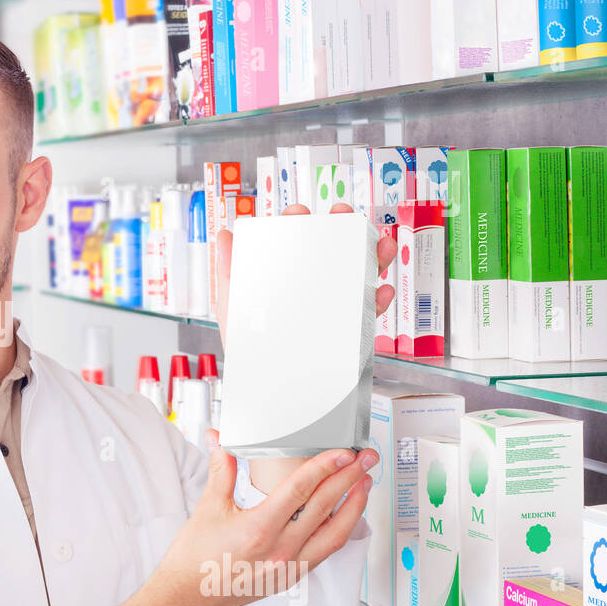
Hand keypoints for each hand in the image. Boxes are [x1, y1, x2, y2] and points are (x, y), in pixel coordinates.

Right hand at [157, 430, 375, 605]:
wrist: (189, 596)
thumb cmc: (195, 557)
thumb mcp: (208, 507)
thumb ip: (222, 470)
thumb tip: (221, 440)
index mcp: (259, 529)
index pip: (300, 490)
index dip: (323, 467)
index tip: (341, 452)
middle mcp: (280, 550)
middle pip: (324, 507)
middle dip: (349, 479)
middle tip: (365, 458)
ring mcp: (290, 566)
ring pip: (335, 533)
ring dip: (354, 505)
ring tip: (365, 482)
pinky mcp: (292, 575)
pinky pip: (326, 550)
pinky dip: (342, 529)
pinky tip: (347, 514)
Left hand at [214, 201, 396, 353]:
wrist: (268, 393)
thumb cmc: (247, 349)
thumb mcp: (233, 308)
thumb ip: (228, 272)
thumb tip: (225, 234)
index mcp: (286, 280)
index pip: (296, 244)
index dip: (300, 224)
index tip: (300, 212)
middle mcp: (311, 291)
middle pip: (332, 253)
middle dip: (342, 230)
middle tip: (343, 215)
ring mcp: (331, 310)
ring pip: (358, 276)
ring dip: (373, 257)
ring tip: (381, 244)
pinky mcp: (346, 334)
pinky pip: (366, 314)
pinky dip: (377, 301)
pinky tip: (381, 291)